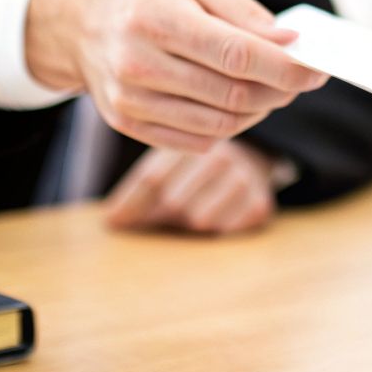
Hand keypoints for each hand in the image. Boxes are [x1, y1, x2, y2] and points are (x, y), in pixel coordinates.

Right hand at [24, 0, 327, 152]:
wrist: (80, 24)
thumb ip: (244, 13)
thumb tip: (289, 43)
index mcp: (156, 18)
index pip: (236, 54)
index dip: (285, 67)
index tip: (317, 70)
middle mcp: (137, 62)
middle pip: (232, 94)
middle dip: (278, 91)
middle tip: (298, 79)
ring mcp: (129, 99)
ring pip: (220, 125)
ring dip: (257, 112)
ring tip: (267, 89)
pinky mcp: (128, 124)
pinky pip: (197, 141)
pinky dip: (227, 127)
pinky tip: (232, 104)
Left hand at [103, 140, 277, 234]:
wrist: (253, 159)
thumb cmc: (197, 168)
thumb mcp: (170, 164)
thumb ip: (143, 186)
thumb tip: (110, 222)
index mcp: (191, 141)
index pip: (151, 178)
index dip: (129, 203)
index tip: (112, 223)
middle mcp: (219, 156)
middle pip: (173, 201)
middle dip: (158, 217)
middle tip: (157, 220)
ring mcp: (243, 178)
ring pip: (199, 219)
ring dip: (189, 224)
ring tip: (192, 215)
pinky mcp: (260, 203)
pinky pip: (225, 230)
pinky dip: (216, 231)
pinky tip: (218, 217)